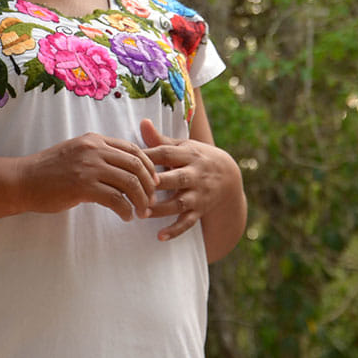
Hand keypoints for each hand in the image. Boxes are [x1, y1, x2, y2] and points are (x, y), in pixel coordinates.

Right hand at [16, 132, 158, 221]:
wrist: (23, 180)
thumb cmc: (48, 171)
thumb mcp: (76, 153)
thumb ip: (98, 156)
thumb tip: (123, 170)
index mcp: (94, 140)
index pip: (132, 149)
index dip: (148, 166)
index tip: (153, 181)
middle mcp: (94, 149)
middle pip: (136, 164)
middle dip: (149, 185)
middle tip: (151, 200)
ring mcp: (89, 167)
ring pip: (130, 182)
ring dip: (141, 200)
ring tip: (141, 212)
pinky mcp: (83, 186)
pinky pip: (115, 199)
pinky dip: (125, 210)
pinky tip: (126, 216)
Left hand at [140, 118, 243, 241]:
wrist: (229, 177)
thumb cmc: (196, 158)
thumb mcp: (183, 146)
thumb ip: (160, 139)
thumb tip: (142, 122)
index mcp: (189, 155)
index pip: (166, 153)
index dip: (149, 156)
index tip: (128, 160)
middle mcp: (195, 174)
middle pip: (175, 178)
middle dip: (157, 184)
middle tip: (134, 188)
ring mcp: (198, 194)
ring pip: (179, 203)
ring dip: (161, 209)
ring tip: (141, 213)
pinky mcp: (199, 210)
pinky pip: (188, 222)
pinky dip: (175, 230)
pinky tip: (160, 236)